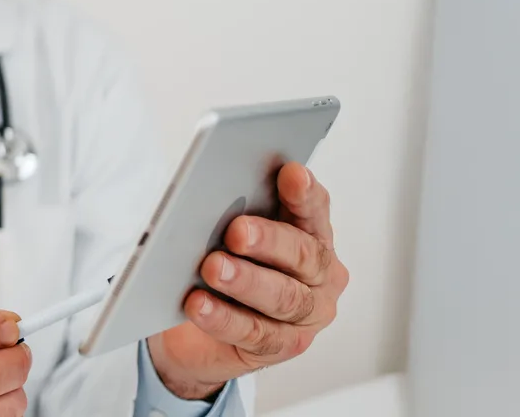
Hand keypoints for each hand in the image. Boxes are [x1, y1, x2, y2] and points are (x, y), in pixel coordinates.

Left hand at [146, 163, 347, 400]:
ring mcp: (307, 314)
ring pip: (283, 297)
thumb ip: (233, 211)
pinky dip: (224, 318)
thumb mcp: (230, 232)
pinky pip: (255, 332)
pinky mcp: (282, 346)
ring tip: (213, 268)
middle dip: (269, 240)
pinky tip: (199, 305)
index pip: (314, 209)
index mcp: (312, 234)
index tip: (291, 173)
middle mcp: (320, 274)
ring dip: (246, 281)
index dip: (304, 193)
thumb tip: (213, 191)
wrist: (199, 329)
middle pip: (302, 255)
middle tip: (237, 231)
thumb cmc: (225, 263)